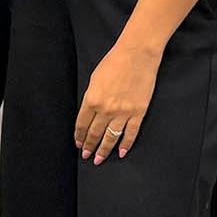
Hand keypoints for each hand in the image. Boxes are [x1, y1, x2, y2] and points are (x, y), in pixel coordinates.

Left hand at [75, 42, 160, 163]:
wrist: (136, 56)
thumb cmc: (113, 63)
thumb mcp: (94, 80)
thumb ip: (91, 98)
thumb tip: (90, 113)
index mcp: (92, 100)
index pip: (82, 124)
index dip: (79, 136)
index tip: (78, 144)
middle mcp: (106, 109)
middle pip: (95, 133)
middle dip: (89, 146)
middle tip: (86, 156)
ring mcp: (123, 113)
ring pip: (111, 137)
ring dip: (104, 150)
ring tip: (99, 159)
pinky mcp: (138, 113)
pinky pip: (131, 133)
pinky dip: (126, 144)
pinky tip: (121, 153)